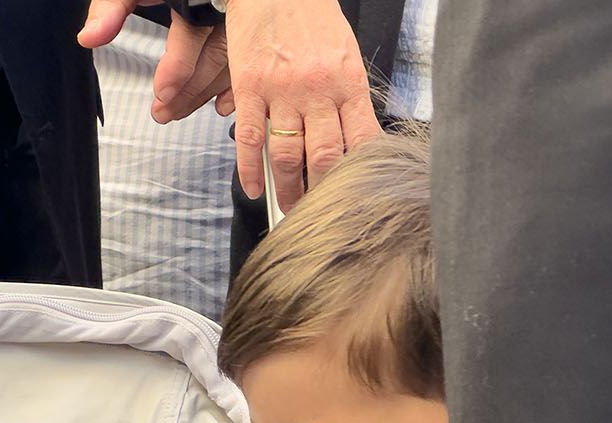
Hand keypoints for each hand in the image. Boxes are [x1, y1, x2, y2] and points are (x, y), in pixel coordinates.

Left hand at [77, 0, 234, 117]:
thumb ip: (113, 8)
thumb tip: (90, 37)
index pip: (192, 34)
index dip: (178, 67)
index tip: (162, 92)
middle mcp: (225, 6)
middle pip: (213, 56)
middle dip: (186, 92)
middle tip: (162, 112)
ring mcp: (241, 21)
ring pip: (231, 64)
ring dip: (203, 95)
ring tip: (177, 111)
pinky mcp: (248, 33)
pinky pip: (248, 64)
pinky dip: (234, 87)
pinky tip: (220, 104)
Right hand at [187, 0, 380, 209]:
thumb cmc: (314, 20)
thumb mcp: (345, 57)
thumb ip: (347, 99)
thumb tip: (352, 142)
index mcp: (348, 83)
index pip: (361, 142)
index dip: (358, 177)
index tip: (355, 198)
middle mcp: (318, 90)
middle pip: (324, 157)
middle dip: (321, 193)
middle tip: (318, 213)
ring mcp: (283, 90)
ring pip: (287, 154)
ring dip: (288, 188)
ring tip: (288, 206)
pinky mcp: (252, 87)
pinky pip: (251, 137)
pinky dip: (250, 169)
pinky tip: (253, 187)